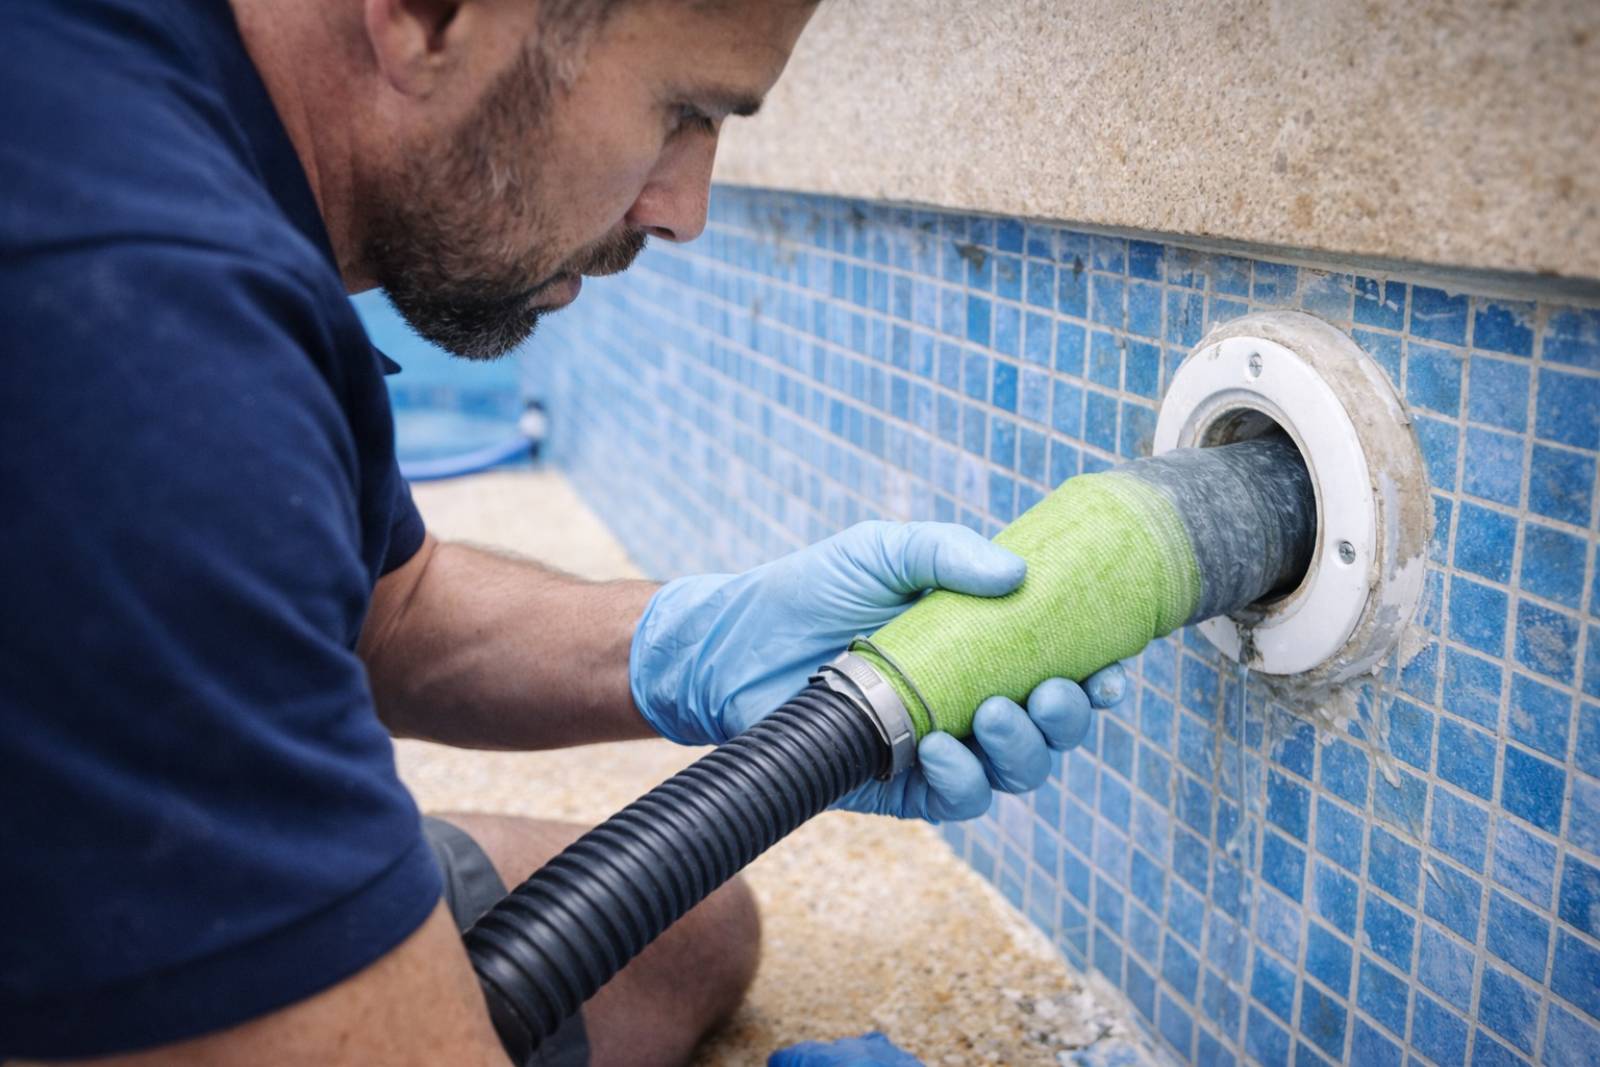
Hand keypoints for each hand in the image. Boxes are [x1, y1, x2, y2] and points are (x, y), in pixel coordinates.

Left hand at [629, 521, 1128, 818]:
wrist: (736, 643)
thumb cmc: (812, 591)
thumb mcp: (883, 551)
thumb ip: (947, 552)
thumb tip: (1017, 574)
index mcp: (984, 646)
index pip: (1064, 667)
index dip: (1100, 676)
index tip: (1112, 668)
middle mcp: (975, 699)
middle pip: (1055, 728)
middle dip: (1070, 717)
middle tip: (1054, 691)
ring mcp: (945, 746)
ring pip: (1020, 771)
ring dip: (1025, 750)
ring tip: (996, 715)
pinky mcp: (906, 786)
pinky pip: (961, 799)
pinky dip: (964, 780)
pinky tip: (942, 750)